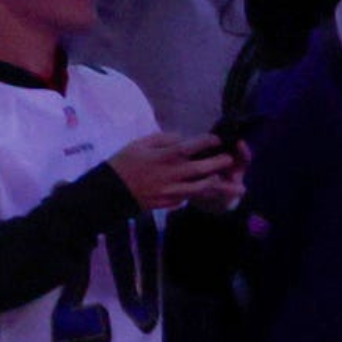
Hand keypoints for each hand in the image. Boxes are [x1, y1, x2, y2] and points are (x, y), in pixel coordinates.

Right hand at [108, 132, 240, 211]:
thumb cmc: (123, 163)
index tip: (216, 139)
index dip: (206, 142)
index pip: (190, 147)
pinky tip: (210, 192)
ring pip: (201, 188)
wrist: (110, 191)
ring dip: (218, 184)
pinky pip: (189, 197)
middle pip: (201, 168)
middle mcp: (171, 174)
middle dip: (219, 163)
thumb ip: (161, 139)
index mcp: (163, 157)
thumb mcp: (138, 144)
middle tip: (230, 159)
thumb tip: (181, 139)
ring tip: (231, 182)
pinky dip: (200, 193)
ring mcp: (172, 190)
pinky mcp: (170, 202)